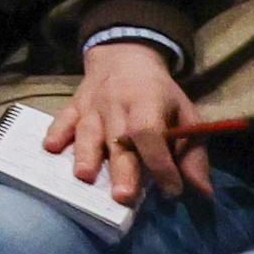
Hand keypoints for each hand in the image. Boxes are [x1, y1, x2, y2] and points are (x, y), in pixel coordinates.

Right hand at [45, 38, 211, 208]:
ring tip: (84, 177)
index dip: (161, 163)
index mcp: (148, 103)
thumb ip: (192, 155)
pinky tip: (50, 148)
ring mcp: (92, 106)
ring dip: (86, 155)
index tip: (171, 191)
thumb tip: (203, 191)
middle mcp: (117, 104)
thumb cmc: (160, 94)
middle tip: (123, 197)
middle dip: (121, 169)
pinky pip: (62, 119)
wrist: (124, 56)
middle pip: (118, 139)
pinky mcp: (74, 106)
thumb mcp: (186, 116)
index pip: (151, 134)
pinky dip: (55, 133)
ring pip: (87, 132)